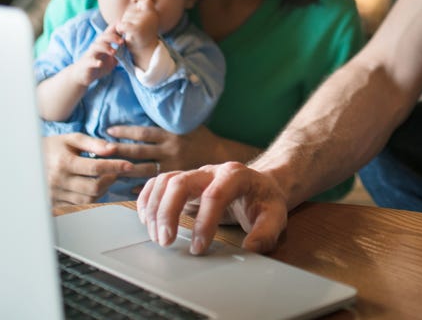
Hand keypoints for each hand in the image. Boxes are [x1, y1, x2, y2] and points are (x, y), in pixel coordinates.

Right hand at [42, 132, 136, 205]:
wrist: (27, 160)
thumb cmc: (54, 147)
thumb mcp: (72, 139)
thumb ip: (93, 143)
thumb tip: (113, 148)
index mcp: (64, 163)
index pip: (96, 168)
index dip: (115, 166)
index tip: (129, 165)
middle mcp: (59, 181)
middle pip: (94, 187)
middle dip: (111, 180)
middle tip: (117, 171)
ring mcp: (56, 195)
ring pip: (88, 198)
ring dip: (102, 189)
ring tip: (106, 178)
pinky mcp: (55, 204)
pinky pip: (79, 205)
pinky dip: (91, 197)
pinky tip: (93, 186)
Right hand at [71, 26, 120, 86]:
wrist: (83, 76)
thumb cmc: (99, 65)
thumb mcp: (112, 59)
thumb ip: (120, 53)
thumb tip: (133, 48)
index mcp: (103, 44)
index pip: (109, 33)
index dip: (116, 28)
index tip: (126, 28)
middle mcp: (96, 47)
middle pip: (102, 37)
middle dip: (113, 37)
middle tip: (122, 42)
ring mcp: (90, 54)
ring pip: (96, 46)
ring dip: (105, 47)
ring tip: (114, 52)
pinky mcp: (86, 63)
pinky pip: (89, 60)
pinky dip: (95, 61)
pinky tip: (100, 64)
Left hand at [107, 124, 249, 176]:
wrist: (224, 155)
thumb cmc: (202, 138)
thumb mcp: (187, 124)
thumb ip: (168, 122)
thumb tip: (148, 112)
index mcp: (171, 134)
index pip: (143, 132)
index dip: (125, 131)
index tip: (108, 130)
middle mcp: (170, 150)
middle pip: (138, 151)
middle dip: (117, 151)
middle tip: (98, 151)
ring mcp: (172, 166)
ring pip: (143, 169)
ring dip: (123, 170)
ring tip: (105, 170)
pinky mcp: (176, 178)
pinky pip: (154, 184)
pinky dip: (139, 188)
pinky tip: (125, 190)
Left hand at [117, 0, 159, 62]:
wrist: (146, 52)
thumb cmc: (143, 35)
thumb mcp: (146, 19)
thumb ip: (143, 9)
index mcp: (153, 13)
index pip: (144, 2)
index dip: (139, 9)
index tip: (142, 21)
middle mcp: (151, 16)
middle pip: (130, 11)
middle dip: (129, 20)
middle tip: (136, 30)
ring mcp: (144, 22)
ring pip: (125, 18)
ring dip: (124, 26)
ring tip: (132, 34)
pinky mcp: (136, 30)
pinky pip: (121, 25)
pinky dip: (120, 30)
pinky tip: (125, 34)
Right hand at [137, 163, 288, 255]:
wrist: (260, 186)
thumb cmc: (264, 202)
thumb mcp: (275, 217)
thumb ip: (266, 233)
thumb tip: (250, 249)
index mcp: (236, 176)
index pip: (214, 195)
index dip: (204, 223)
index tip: (199, 248)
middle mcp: (211, 171)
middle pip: (181, 182)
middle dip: (168, 212)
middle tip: (166, 241)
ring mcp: (196, 174)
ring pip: (165, 181)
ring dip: (155, 208)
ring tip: (157, 236)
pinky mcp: (184, 182)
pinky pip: (159, 183)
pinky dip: (148, 199)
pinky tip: (147, 219)